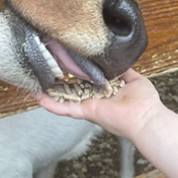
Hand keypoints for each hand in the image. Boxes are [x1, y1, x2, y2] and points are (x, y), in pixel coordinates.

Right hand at [35, 69, 163, 140]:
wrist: (146, 117)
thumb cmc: (145, 102)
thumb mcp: (134, 79)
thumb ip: (124, 70)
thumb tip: (118, 60)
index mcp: (104, 92)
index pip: (85, 81)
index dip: (73, 73)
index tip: (63, 62)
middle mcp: (94, 99)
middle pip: (70, 90)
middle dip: (56, 82)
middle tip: (43, 70)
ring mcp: (88, 106)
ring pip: (63, 99)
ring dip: (47, 93)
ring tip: (32, 84)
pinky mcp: (86, 112)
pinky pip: (65, 109)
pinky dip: (50, 104)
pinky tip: (36, 97)